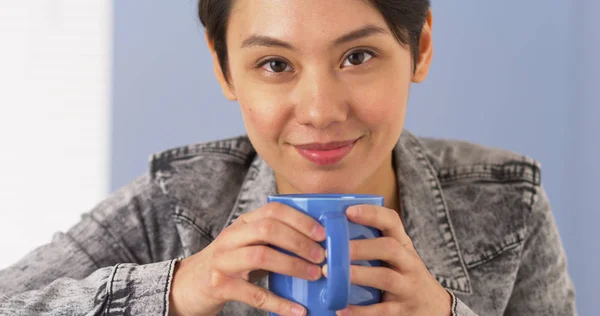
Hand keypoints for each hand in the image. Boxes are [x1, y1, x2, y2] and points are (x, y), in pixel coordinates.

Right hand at [168, 202, 326, 315]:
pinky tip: (297, 310)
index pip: (272, 210)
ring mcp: (223, 261)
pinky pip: (253, 294)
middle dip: (299, 241)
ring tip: (314, 275)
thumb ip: (272, 239)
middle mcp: (231, 237)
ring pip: (260, 256)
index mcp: (242, 224)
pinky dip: (278, 302)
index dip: (299, 219)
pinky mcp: (218, 286)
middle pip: (267, 229)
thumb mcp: (247, 244)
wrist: (186, 286)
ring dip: (292, 265)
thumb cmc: (228, 264)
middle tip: (321, 256)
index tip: (322, 233)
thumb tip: (315, 242)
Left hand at [325, 205, 451, 315]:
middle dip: (361, 247)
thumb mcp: (397, 257)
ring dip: (358, 274)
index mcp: (403, 245)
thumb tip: (332, 235)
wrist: (436, 308)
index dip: (372, 214)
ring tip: (331, 274)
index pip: (392, 221)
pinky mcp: (403, 311)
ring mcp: (408, 287)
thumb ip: (373, 245)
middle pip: (389, 248)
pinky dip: (360, 311)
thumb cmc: (405, 276)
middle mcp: (408, 263)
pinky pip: (381, 311)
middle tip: (333, 250)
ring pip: (386, 277)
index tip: (349, 211)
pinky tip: (341, 308)